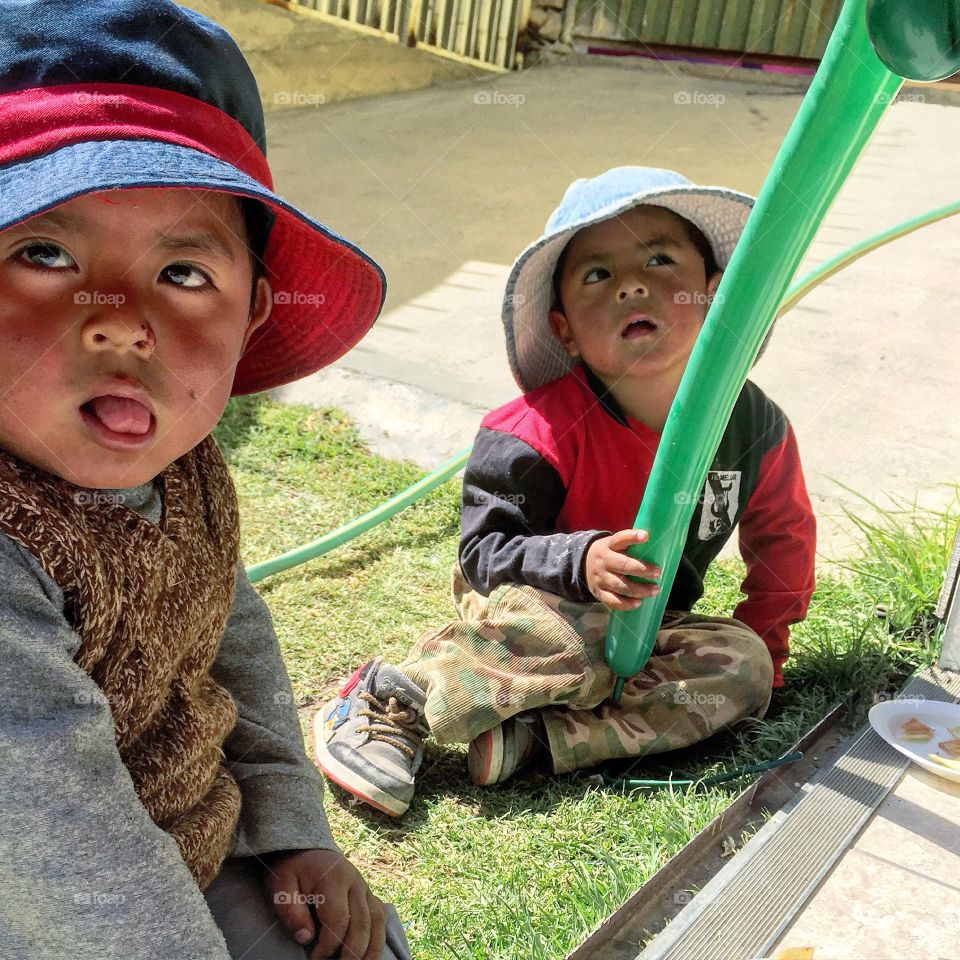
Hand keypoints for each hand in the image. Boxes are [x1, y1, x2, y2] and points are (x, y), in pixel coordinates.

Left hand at [262, 848, 385, 959]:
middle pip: (361, 924)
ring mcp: (365, 887)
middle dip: (352, 954)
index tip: (313, 959)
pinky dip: (378, 937)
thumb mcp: (281, 886)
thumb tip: (306, 938)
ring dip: (371, 949)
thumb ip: (291, 911)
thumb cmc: (292, 870)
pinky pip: (381, 916)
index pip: (338, 920)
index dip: (327, 946)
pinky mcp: (368, 893)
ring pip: (377, 921)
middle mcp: (355, 882)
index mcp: (334, 879)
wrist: (305, 849)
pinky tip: (369, 953)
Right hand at [584, 529, 660, 610]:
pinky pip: (613, 601)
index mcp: (608, 546)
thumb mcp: (613, 544)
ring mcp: (600, 578)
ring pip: (620, 585)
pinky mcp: (599, 592)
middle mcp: (603, 561)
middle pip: (623, 565)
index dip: (632, 537)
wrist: (582, 564)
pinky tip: (638, 603)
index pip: (619, 539)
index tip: (646, 536)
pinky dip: (626, 604)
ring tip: (655, 590)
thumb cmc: (609, 554)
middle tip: (658, 573)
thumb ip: (629, 545)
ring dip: (639, 590)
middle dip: (642, 570)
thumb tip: (659, 546)